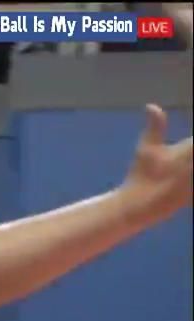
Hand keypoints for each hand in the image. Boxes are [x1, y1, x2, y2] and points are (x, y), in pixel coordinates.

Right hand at [119, 105, 192, 222]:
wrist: (141, 205)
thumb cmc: (142, 174)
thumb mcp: (147, 147)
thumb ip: (155, 125)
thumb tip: (151, 105)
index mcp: (192, 149)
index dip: (193, 145)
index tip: (190, 145)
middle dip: (192, 151)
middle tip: (188, 152)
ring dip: (191, 166)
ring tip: (185, 167)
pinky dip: (191, 184)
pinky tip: (187, 181)